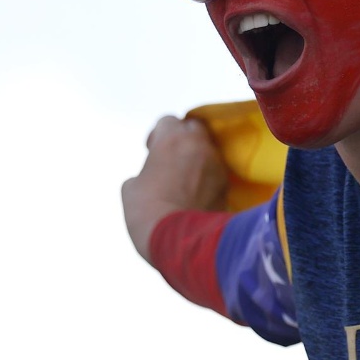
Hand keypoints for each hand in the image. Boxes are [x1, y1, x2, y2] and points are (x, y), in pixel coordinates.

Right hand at [122, 116, 228, 262]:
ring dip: (198, 158)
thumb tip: (153, 176)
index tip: (152, 151)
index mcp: (172, 139)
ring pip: (210, 149)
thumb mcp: (132, 187)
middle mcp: (200, 145)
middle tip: (171, 158)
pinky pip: (218, 172)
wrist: (178, 238)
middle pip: (194, 128)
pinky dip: (208, 176)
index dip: (157, 135)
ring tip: (185, 178)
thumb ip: (146, 170)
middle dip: (183, 139)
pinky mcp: (228, 184)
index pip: (168, 120)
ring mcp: (217, 164)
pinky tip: (198, 193)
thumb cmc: (147, 210)